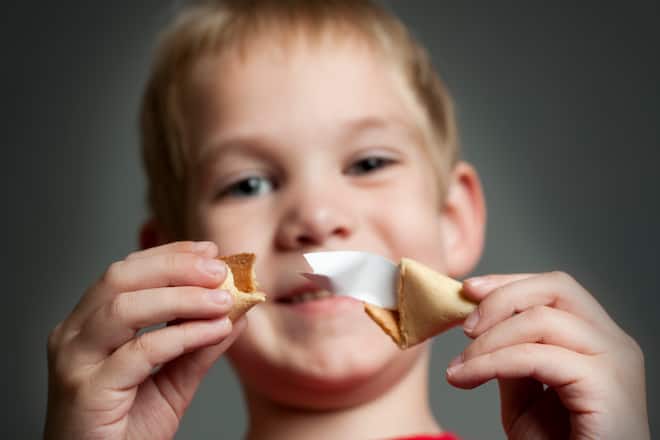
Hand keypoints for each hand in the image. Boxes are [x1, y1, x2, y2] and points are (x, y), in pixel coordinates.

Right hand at [45, 241, 244, 439]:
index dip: (170, 255)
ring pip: (125, 306)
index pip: (127, 271)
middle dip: (175, 267)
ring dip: (182, 297)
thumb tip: (236, 310)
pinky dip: (182, 334)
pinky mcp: (86, 390)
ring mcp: (74, 361)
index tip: (210, 251)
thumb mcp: (173, 378)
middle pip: (121, 278)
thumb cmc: (127, 428)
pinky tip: (213, 330)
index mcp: (89, 323)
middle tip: (220, 270)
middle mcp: (74, 335)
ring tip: (224, 299)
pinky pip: (139, 351)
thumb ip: (200, 343)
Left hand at [446, 272, 648, 438]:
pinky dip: (491, 363)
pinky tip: (465, 378)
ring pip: (541, 320)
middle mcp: (614, 343)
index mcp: (598, 339)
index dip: (508, 284)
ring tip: (458, 367)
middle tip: (464, 326)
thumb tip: (483, 326)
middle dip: (501, 298)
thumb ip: (511, 357)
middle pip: (556, 287)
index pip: (554, 288)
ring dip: (488, 340)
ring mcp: (615, 362)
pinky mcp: (606, 385)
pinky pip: (535, 357)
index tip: (467, 291)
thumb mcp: (525, 396)